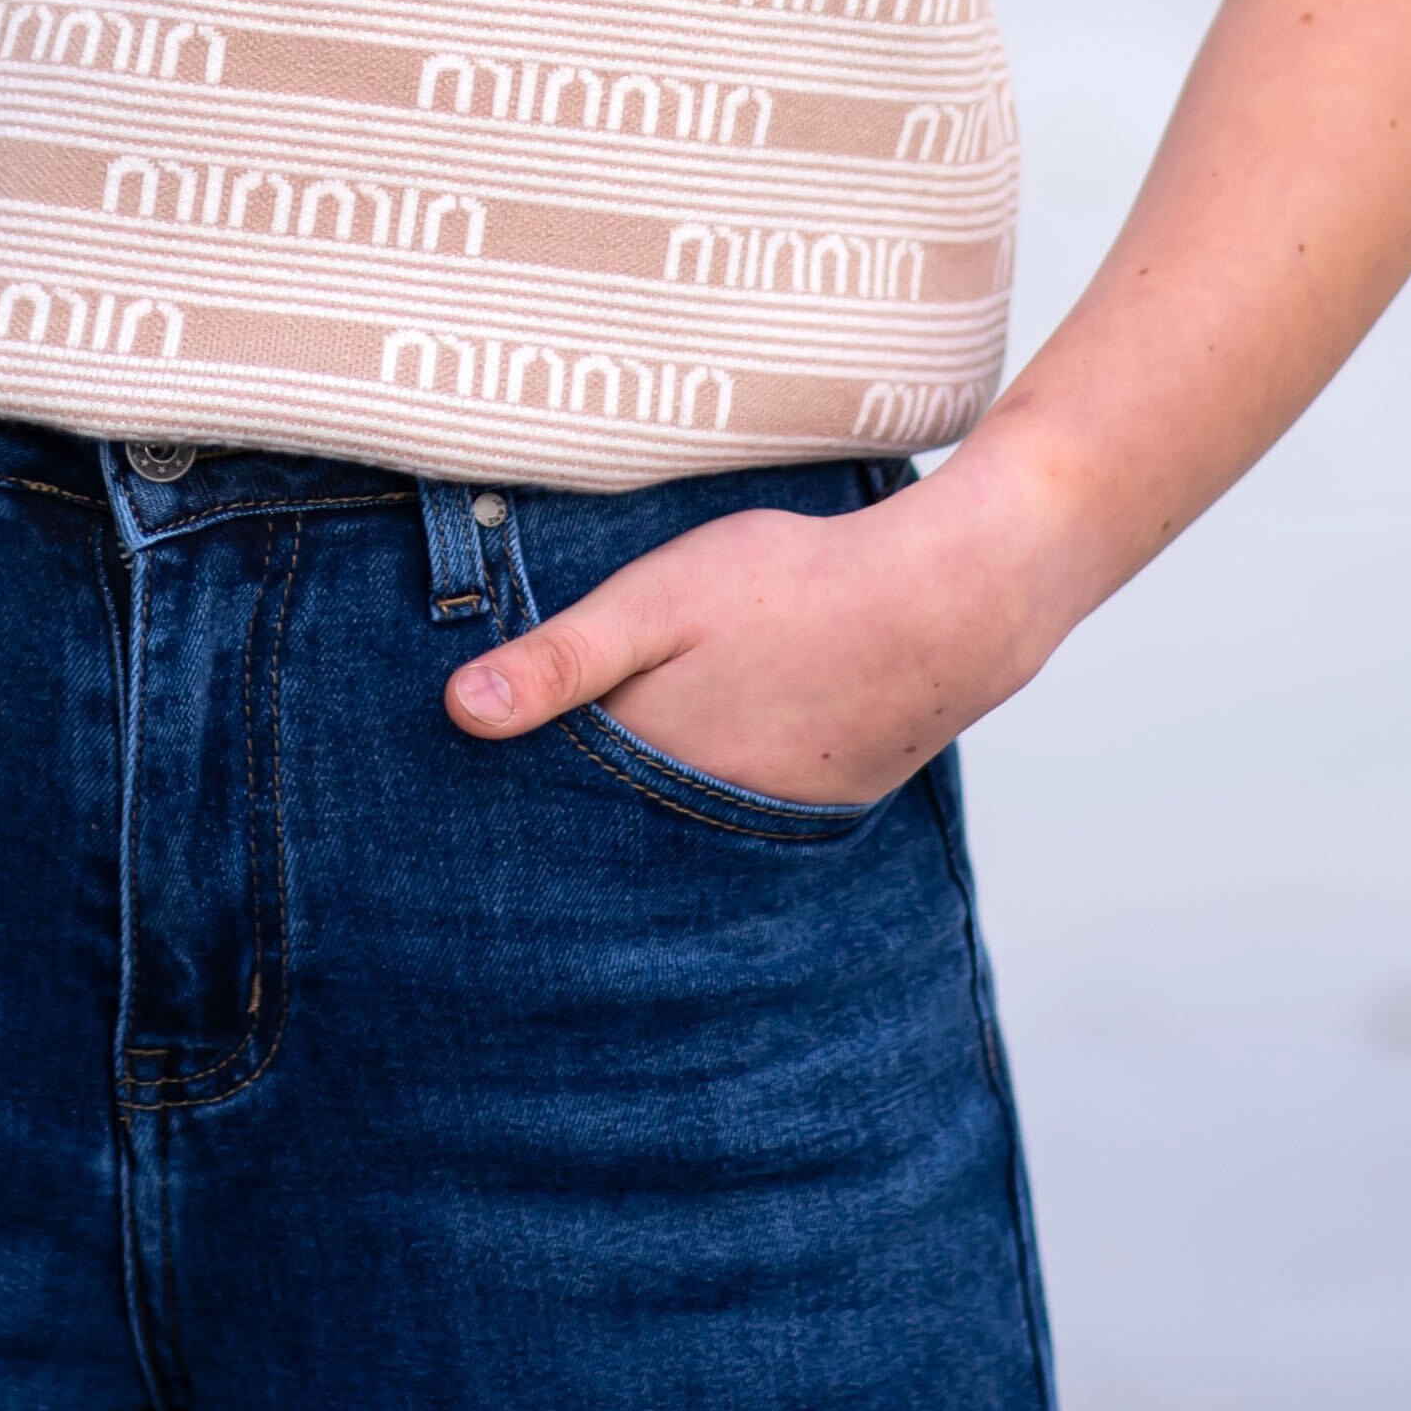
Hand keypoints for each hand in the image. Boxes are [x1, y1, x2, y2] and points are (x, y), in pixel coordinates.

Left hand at [440, 452, 1076, 807]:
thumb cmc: (795, 588)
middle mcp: (705, 814)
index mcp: (654, 763)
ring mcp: (766, 817)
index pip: (555, 799)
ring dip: (643, 803)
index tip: (467, 789)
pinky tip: (705, 752)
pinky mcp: (817, 804)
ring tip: (607, 781)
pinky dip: (710, 791)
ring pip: (676, 820)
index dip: (512, 785)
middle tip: (522, 797)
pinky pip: (737, 812)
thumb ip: (562, 660)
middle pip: (613, 822)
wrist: (951, 605)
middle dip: (570, 808)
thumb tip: (459, 713)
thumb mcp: (660, 600)